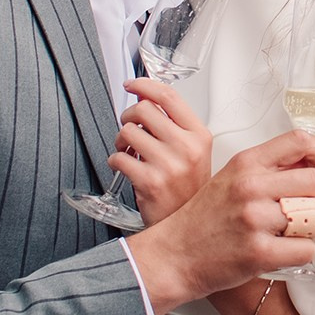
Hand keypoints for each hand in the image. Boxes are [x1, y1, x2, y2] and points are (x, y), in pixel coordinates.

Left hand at [112, 78, 213, 225]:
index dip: (145, 85)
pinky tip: (124, 167)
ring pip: (127, 132)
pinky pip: (118, 158)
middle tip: (129, 126)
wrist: (192, 229)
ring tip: (128, 151)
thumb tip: (146, 100)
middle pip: (143, 110)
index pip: (169, 96)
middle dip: (128, 116)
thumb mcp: (194, 153)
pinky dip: (115, 160)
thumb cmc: (189, 190)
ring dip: (120, 140)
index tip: (132, 84)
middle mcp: (186, 147)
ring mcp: (168, 165)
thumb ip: (175, 127)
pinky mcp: (150, 182)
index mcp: (199, 136)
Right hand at [124, 131, 314, 309]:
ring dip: (313, 228)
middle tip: (314, 210)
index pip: (300, 142)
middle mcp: (250, 186)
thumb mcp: (231, 179)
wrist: (173, 255)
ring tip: (295, 233)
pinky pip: (306, 249)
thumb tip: (314, 165)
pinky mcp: (258, 252)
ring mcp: (254, 219)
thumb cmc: (204, 219)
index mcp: (246, 163)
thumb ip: (268, 170)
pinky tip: (285, 252)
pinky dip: (302, 253)